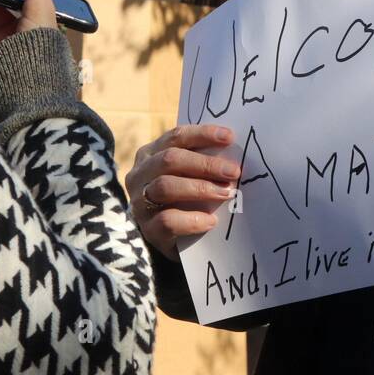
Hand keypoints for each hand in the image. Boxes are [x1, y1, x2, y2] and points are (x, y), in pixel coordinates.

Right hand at [126, 124, 240, 261]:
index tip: (230, 137)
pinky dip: (193, 219)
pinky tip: (211, 221)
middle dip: (205, 164)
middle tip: (233, 171)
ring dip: (200, 188)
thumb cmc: (185, 199)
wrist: (174, 240)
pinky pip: (167, 220)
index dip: (202, 134)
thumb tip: (232, 153)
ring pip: (166, 186)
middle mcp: (140, 174)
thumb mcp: (190, 176)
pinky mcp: (147, 229)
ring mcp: (140, 202)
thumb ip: (202, 163)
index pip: (176, 137)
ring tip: (226, 193)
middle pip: (170, 160)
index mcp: (151, 153)